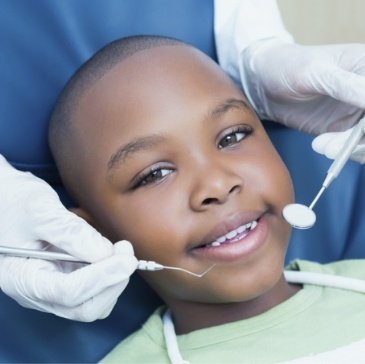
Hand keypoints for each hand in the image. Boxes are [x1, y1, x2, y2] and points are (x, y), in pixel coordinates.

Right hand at [0, 155, 137, 320]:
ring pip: (94, 302)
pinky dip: (110, 275)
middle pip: (85, 307)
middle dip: (113, 282)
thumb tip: (106, 253)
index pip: (69, 292)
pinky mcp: (65, 278)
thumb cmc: (14, 201)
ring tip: (119, 251)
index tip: (127, 258)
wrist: (5, 198)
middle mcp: (37, 291)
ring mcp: (52, 287)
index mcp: (22, 278)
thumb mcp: (40, 210)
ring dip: (114, 280)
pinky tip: (110, 253)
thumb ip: (71, 233)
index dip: (102, 277)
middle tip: (127, 253)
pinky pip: (95, 289)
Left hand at [239, 40, 364, 158]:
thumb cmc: (288, 66)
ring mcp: (356, 112)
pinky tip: (321, 145)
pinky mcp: (341, 128)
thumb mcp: (316, 72)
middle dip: (362, 140)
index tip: (360, 129)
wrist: (264, 83)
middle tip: (336, 146)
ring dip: (351, 149)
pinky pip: (352, 146)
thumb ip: (346, 85)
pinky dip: (341, 152)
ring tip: (323, 145)